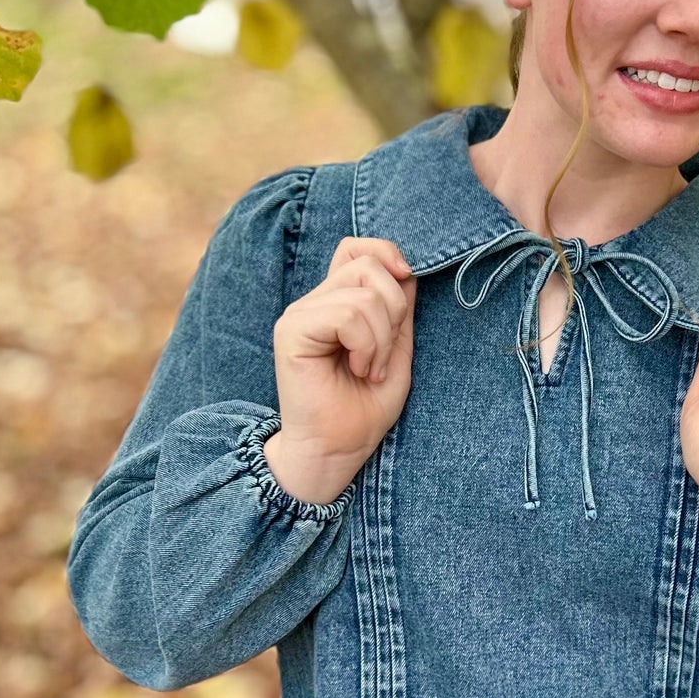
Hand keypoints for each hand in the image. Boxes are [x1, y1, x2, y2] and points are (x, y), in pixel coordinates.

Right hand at [263, 237, 415, 503]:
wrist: (337, 450)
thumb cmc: (363, 409)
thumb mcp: (395, 350)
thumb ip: (399, 310)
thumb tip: (407, 270)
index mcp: (335, 303)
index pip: (355, 248)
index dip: (386, 253)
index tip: (406, 280)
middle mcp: (313, 302)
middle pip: (368, 268)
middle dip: (394, 312)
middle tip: (382, 357)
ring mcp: (300, 314)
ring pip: (363, 294)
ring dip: (381, 339)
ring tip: (369, 370)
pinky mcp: (292, 331)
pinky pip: (347, 316)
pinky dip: (366, 345)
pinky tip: (358, 370)